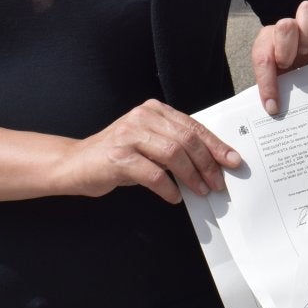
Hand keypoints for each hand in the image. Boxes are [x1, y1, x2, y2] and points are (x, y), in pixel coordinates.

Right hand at [64, 99, 240, 203]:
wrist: (75, 163)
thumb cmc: (118, 156)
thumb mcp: (148, 142)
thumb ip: (174, 144)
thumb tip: (211, 162)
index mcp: (153, 110)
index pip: (192, 126)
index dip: (215, 144)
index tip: (232, 160)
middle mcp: (142, 117)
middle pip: (186, 139)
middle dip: (207, 163)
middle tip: (218, 183)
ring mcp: (128, 136)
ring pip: (173, 153)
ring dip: (192, 176)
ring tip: (201, 191)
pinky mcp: (118, 157)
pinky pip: (153, 174)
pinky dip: (168, 187)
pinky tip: (175, 196)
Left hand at [251, 0, 307, 114]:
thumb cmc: (294, 82)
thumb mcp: (282, 88)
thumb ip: (276, 95)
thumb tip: (273, 114)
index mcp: (269, 45)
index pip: (262, 56)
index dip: (266, 82)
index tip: (273, 106)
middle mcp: (287, 32)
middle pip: (284, 25)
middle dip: (287, 47)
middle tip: (290, 64)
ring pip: (307, 9)